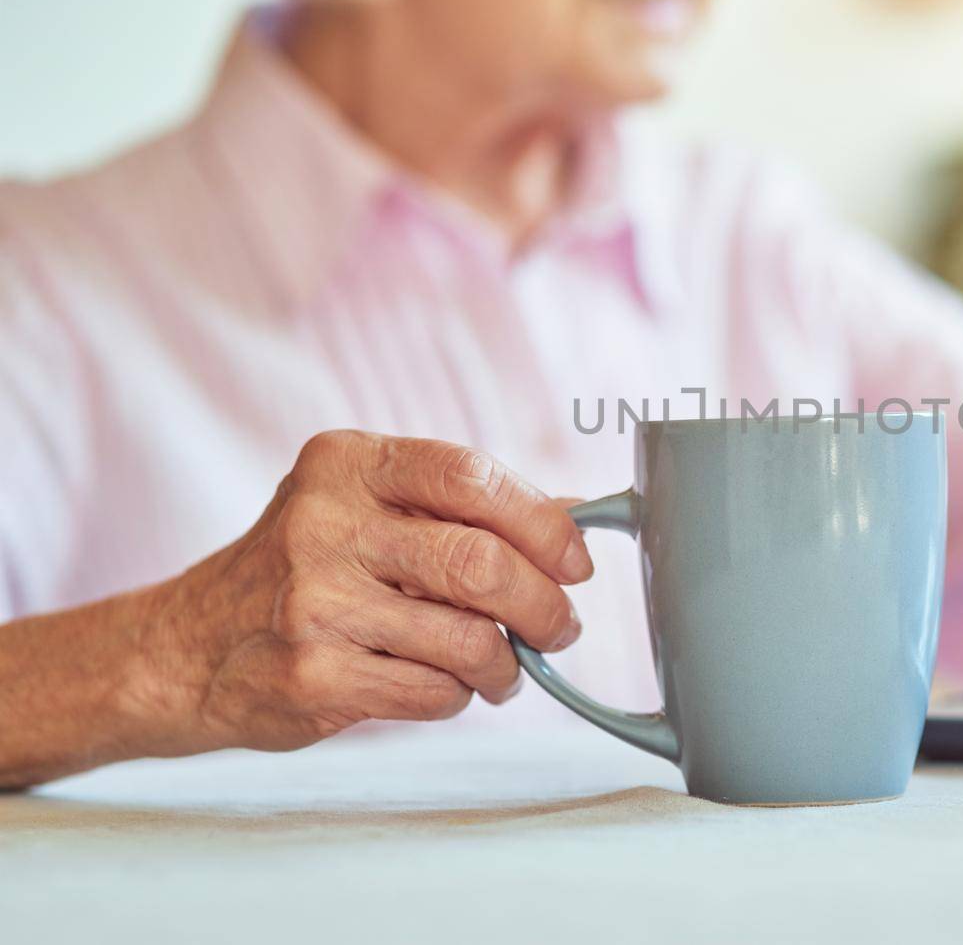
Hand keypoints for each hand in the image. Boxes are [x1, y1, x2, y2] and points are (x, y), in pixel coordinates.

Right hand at [130, 431, 592, 754]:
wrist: (185, 648)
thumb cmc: (300, 570)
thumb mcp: (365, 507)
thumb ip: (464, 507)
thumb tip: (579, 514)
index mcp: (347, 464)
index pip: (472, 477)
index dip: (544, 523)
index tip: (576, 561)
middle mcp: (325, 524)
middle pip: (480, 563)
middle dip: (543, 605)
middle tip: (561, 626)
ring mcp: (312, 603)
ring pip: (467, 638)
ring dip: (506, 662)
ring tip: (502, 667)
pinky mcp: (311, 677)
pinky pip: (432, 692)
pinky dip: (457, 695)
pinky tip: (444, 686)